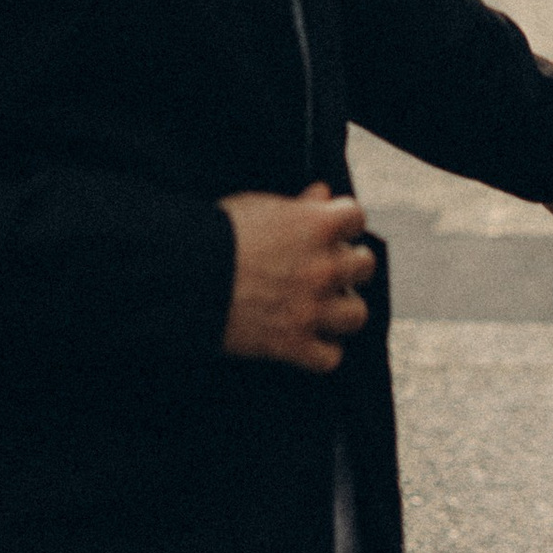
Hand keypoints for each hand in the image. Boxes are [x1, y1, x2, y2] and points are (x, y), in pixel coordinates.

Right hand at [220, 183, 375, 371]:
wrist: (187, 277)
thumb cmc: (218, 235)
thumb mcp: (259, 207)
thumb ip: (298, 204)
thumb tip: (323, 194)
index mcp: (317, 225)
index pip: (356, 218)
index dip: (343, 224)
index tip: (331, 231)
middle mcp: (324, 267)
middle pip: (365, 265)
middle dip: (348, 265)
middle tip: (327, 269)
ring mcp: (311, 308)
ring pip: (356, 314)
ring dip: (342, 309)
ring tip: (323, 306)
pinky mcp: (293, 345)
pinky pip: (330, 357)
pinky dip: (322, 351)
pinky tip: (308, 340)